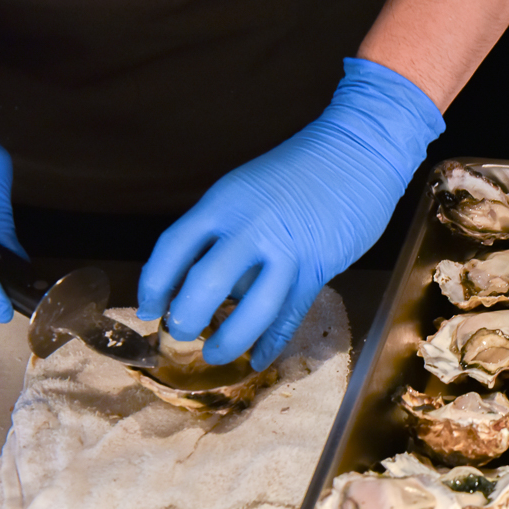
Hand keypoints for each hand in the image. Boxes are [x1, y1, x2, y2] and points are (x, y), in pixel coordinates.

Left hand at [137, 58, 443, 368]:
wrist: (359, 150)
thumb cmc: (302, 170)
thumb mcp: (247, 188)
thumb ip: (226, 228)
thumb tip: (204, 277)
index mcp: (223, 202)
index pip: (173, 249)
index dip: (154, 285)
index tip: (149, 309)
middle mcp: (248, 226)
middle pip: (203, 285)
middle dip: (187, 319)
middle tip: (182, 335)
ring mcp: (286, 248)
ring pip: (250, 309)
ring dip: (228, 339)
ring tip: (215, 354)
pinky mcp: (318, 265)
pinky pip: (289, 314)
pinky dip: (271, 340)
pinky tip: (259, 358)